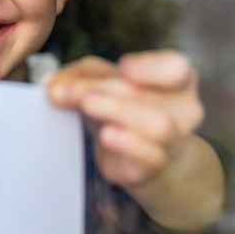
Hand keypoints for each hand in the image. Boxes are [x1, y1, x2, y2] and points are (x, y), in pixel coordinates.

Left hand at [46, 50, 201, 187]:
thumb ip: (79, 75)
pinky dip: (128, 143)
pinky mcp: (154, 166)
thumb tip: (51, 83)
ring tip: (87, 105)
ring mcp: (173, 140)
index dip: (149, 67)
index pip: (176, 68)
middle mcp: (183, 108)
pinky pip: (151, 155)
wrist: (137, 157)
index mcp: (176, 80)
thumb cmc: (122, 109)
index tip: (122, 68)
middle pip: (143, 93)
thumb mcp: (102, 83)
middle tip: (61, 91)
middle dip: (98, 88)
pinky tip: (108, 135)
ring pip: (157, 124)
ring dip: (117, 111)